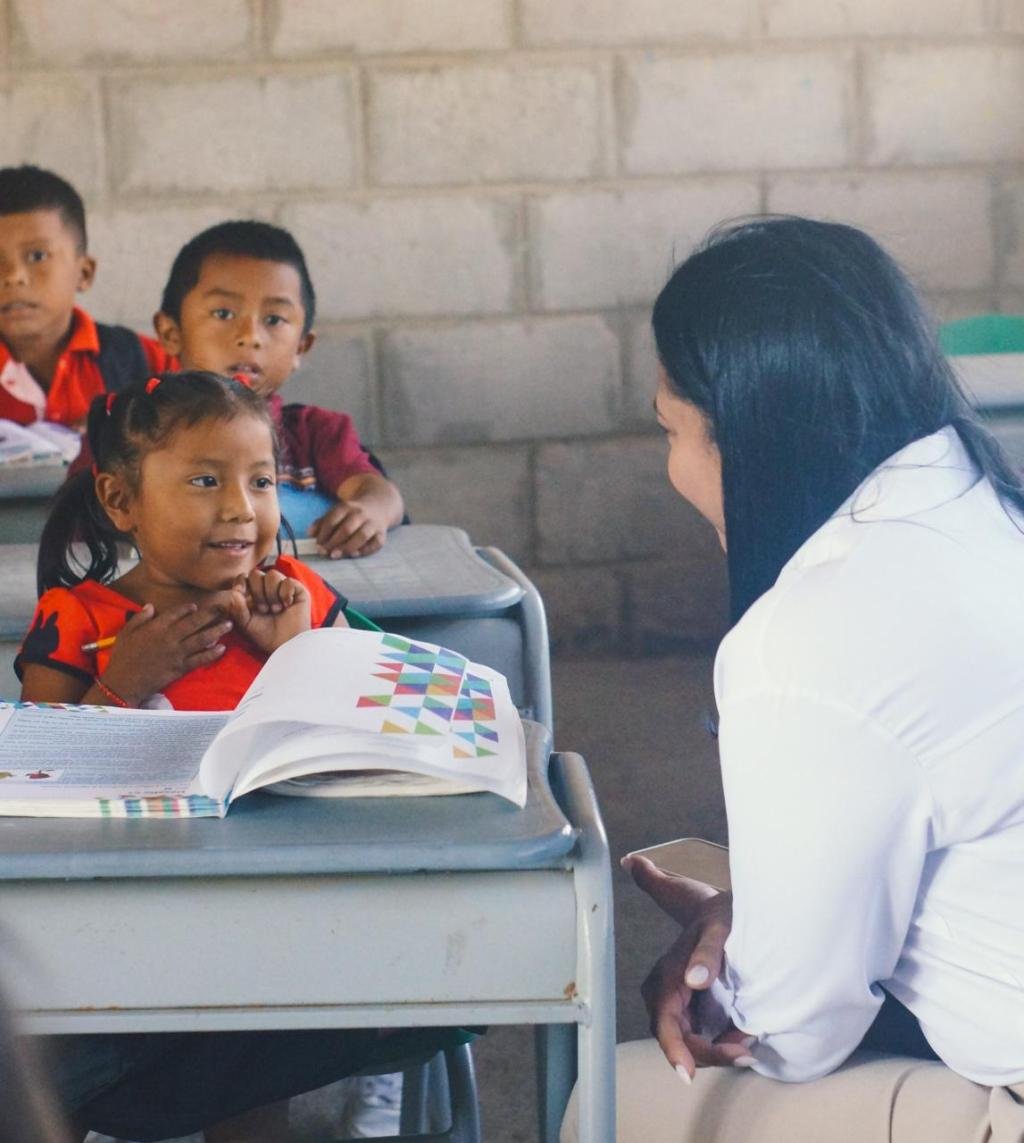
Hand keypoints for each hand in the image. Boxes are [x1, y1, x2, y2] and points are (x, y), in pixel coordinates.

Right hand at [99, 602, 231, 705]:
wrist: (123, 683)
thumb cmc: (122, 657)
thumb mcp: (125, 633)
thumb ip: (139, 618)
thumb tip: (151, 606)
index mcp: (155, 628)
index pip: (175, 613)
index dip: (187, 608)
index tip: (196, 606)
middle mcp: (169, 638)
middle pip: (193, 623)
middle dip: (209, 615)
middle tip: (222, 608)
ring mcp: (176, 653)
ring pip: (201, 640)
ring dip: (216, 631)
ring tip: (229, 625)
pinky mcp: (180, 668)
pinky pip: (199, 659)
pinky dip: (212, 654)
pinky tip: (222, 648)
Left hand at [217, 568, 311, 653]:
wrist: (286, 645)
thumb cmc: (266, 636)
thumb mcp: (245, 624)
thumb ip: (237, 609)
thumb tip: (233, 593)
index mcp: (253, 594)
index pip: (244, 577)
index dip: (241, 582)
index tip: (239, 592)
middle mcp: (267, 588)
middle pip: (256, 573)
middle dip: (257, 592)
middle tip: (263, 610)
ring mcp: (283, 588)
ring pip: (272, 575)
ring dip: (271, 594)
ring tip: (275, 609)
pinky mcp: (298, 590)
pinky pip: (288, 581)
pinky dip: (285, 593)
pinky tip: (287, 605)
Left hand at [310, 499, 386, 558]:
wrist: (379, 505)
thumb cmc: (353, 513)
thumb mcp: (338, 512)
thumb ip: (323, 522)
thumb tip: (310, 533)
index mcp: (347, 507)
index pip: (333, 519)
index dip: (323, 533)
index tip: (317, 544)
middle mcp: (361, 514)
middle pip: (347, 529)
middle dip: (333, 542)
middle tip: (324, 552)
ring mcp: (373, 524)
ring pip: (362, 536)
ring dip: (347, 547)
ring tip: (335, 555)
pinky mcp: (382, 534)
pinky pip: (375, 544)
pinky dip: (365, 550)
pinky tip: (353, 555)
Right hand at [623, 854, 750, 1079]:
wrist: (722, 910)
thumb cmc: (721, 916)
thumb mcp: (718, 928)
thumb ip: (706, 953)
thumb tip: (694, 981)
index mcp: (669, 976)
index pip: (665, 1021)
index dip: (674, 1050)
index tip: (688, 1075)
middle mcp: (667, 992)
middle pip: (677, 1037)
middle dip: (707, 1053)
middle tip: (744, 1054)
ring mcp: (677, 1001)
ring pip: (688, 1039)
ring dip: (715, 1050)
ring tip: (748, 1047)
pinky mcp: (690, 1006)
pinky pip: (699, 1033)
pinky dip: (719, 1041)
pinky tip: (742, 1038)